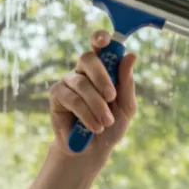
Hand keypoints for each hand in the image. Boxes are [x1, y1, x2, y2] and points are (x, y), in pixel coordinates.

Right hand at [48, 29, 137, 156]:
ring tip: (106, 122)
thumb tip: (131, 56)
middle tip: (112, 97)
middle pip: (88, 58)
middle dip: (102, 77)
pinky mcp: (57, 95)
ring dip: (97, 105)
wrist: (94, 150)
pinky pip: (72, 99)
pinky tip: (94, 126)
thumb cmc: (111, 126)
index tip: (104, 40)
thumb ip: (127, 83)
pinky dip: (86, 114)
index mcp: (102, 69)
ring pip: (82, 84)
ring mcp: (68, 81)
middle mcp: (83, 71)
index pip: (99, 46)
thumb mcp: (126, 107)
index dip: (100, 38)